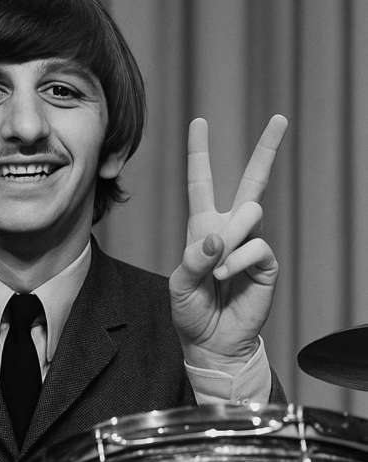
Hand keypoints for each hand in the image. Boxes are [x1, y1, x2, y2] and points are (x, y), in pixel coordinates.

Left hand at [169, 115, 287, 372]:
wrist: (211, 343)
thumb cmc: (191, 312)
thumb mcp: (180, 284)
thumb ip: (195, 257)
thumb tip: (218, 237)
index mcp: (203, 228)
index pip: (201, 183)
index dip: (200, 153)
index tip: (199, 121)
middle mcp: (230, 230)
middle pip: (251, 182)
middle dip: (267, 149)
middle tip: (280, 118)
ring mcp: (251, 245)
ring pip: (249, 213)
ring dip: (229, 239)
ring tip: (216, 271)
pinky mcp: (266, 263)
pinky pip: (256, 246)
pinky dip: (237, 262)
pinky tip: (226, 278)